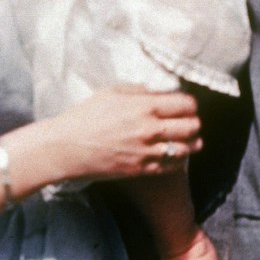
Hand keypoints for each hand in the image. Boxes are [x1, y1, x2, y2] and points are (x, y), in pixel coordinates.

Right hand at [45, 87, 201, 183]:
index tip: (185, 104)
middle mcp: (150, 129)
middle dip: (193, 122)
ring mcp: (148, 152)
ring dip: (190, 142)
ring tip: (185, 138)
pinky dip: (178, 158)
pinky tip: (172, 152)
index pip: (187, 104)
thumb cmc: (85, 116)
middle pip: (193, 126)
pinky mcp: (142, 170)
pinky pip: (173, 165)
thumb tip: (160, 90)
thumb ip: (140, 91)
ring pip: (188, 148)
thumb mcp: (112, 93)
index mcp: (144, 106)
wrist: (66, 148)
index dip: (189, 103)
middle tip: (187, 121)